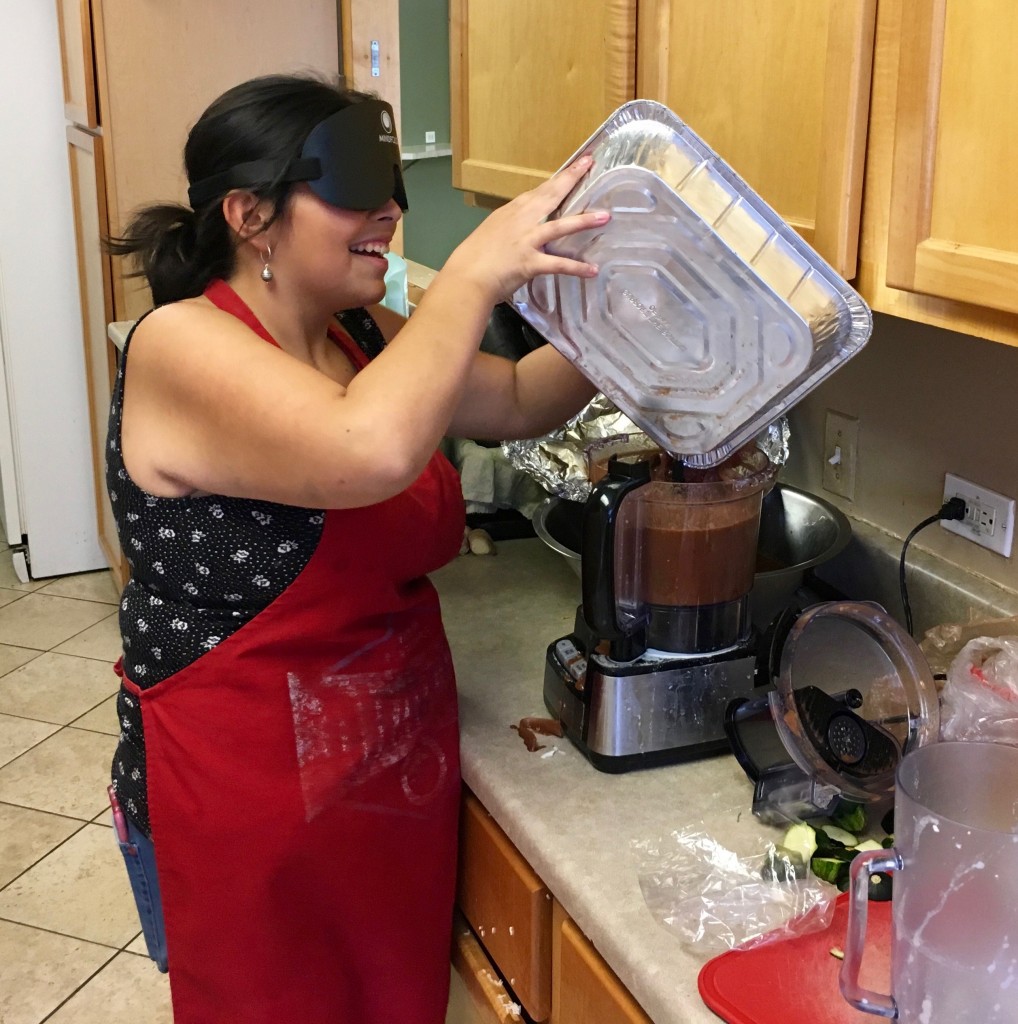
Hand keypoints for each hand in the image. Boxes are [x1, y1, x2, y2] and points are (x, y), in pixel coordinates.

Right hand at [443, 155, 609, 303]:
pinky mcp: (530, 262)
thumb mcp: (492, 234)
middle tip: (589, 164)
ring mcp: (526, 240)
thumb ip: (511, 229)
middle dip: (571, 178)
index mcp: (511, 212)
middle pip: (550, 195)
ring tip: (605, 216)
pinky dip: (576, 268)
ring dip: (583, 221)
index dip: (559, 178)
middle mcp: (521, 221)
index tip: (575, 165)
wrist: (466, 278)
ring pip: (559, 225)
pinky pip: (558, 264)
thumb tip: (524, 230)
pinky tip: (592, 270)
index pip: (539, 190)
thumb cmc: (474, 259)